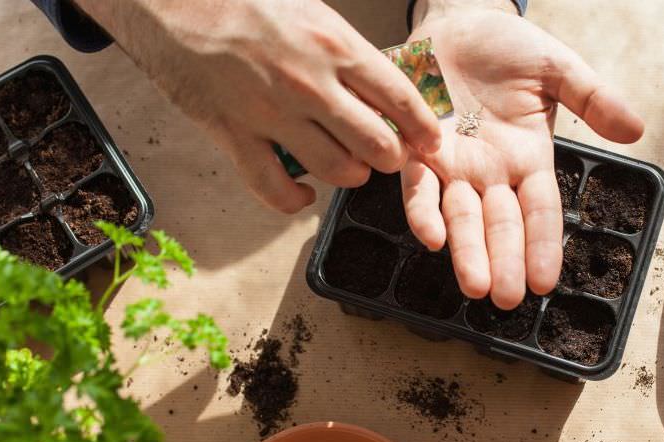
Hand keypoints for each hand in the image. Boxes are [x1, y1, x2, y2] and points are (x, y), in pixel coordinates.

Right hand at [75, 0, 440, 212]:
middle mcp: (310, 84)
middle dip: (390, 157)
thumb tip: (377, 85)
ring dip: (350, 175)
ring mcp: (271, 114)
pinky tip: (303, 193)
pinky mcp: (234, 136)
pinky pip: (274, 190)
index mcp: (334, 45)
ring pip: (336, 170)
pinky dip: (295, 200)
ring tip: (348, 167)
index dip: (422, 128)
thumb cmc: (241, 0)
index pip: (400, 98)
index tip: (429, 141)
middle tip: (386, 155)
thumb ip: (344, 51)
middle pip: (377, 144)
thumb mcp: (309, 10)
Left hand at [404, 1, 643, 308]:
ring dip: (466, 251)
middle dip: (503, 262)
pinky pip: (418, 186)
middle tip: (506, 300)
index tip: (545, 282)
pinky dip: (422, 210)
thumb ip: (593, 98)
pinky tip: (430, 236)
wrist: (458, 20)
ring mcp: (453, 165)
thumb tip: (636, 131)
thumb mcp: (558, 68)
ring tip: (475, 285)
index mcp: (529, 159)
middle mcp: (491, 172)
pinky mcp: (417, 149)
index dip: (543, 246)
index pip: (540, 212)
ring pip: (460, 216)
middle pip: (500, 225)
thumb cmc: (509, 46)